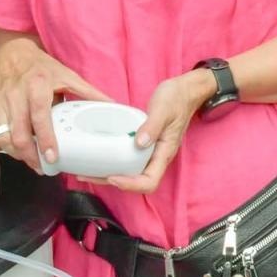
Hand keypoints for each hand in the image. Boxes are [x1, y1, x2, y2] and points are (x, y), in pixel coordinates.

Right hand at [0, 35, 110, 173]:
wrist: (11, 51)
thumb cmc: (40, 65)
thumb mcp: (66, 75)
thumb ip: (88, 92)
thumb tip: (112, 105)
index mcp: (37, 86)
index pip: (39, 118)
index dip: (45, 140)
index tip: (53, 157)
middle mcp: (14, 96)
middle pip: (18, 135)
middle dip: (30, 156)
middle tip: (43, 166)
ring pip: (2, 138)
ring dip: (15, 154)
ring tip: (30, 159)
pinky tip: (7, 149)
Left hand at [101, 71, 213, 194]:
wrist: (186, 91)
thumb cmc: (177, 99)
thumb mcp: (164, 109)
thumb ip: (152, 126)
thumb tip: (139, 144)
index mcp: (164, 152)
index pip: (149, 181)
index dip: (130, 185)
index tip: (113, 177)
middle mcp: (157, 156)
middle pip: (137, 181)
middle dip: (114, 182)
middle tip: (91, 175)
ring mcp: (151, 151)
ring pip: (131, 172)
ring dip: (111, 174)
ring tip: (90, 170)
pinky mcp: (145, 144)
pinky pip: (129, 159)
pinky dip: (115, 161)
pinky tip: (102, 154)